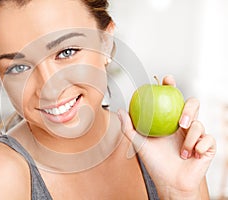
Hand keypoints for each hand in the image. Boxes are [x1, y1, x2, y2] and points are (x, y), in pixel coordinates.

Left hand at [118, 75, 215, 198]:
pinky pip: (208, 139)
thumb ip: (128, 128)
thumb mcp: (138, 144)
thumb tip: (121, 110)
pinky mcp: (206, 146)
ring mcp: (196, 135)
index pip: (171, 99)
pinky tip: (191, 155)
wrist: (170, 183)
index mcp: (168, 121)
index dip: (170, 87)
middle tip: (181, 120)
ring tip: (182, 151)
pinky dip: (199, 147)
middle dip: (189, 107)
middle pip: (192, 104)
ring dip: (190, 139)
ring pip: (200, 124)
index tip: (166, 80)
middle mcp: (183, 125)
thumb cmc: (154, 163)